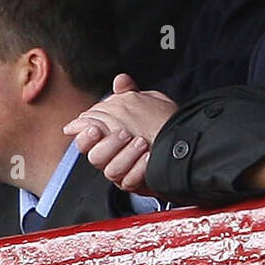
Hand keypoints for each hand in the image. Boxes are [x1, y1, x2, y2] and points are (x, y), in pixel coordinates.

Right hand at [64, 73, 175, 193]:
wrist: (180, 147)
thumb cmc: (157, 127)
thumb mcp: (144, 105)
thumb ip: (129, 94)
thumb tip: (121, 80)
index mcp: (107, 138)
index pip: (85, 140)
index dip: (84, 135)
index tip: (95, 128)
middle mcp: (112, 157)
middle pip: (94, 157)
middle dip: (108, 144)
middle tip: (124, 133)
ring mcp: (123, 172)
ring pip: (111, 171)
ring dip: (126, 155)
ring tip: (142, 143)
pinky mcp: (137, 184)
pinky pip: (131, 182)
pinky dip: (139, 170)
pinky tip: (149, 159)